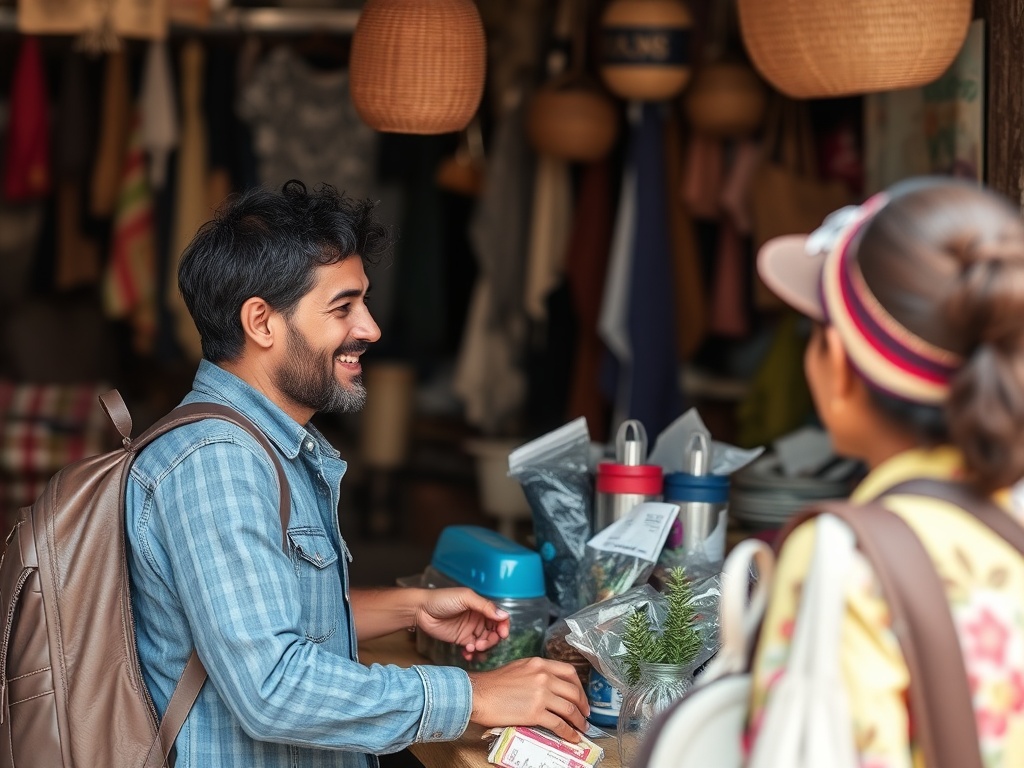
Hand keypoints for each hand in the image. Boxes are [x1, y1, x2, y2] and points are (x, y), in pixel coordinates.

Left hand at [414, 587, 510, 655]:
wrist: (421, 610)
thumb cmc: (442, 599)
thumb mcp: (465, 598)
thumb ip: (484, 606)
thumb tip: (504, 615)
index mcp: (481, 606)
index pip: (499, 618)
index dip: (503, 626)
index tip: (502, 634)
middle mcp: (478, 618)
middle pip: (494, 633)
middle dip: (491, 640)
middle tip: (481, 644)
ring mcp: (470, 630)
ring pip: (485, 643)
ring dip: (482, 648)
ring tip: (472, 648)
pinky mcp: (461, 640)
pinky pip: (472, 649)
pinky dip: (472, 653)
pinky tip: (466, 653)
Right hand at [468, 657, 590, 742]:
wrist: (478, 694)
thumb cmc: (493, 684)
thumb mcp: (518, 668)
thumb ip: (536, 673)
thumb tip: (549, 685)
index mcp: (539, 663)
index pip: (569, 672)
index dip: (579, 686)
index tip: (581, 696)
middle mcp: (543, 676)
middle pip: (573, 691)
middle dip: (583, 705)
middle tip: (585, 714)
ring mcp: (541, 694)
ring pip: (570, 708)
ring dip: (579, 721)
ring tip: (582, 728)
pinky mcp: (535, 712)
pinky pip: (559, 724)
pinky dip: (569, 732)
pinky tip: (572, 737)